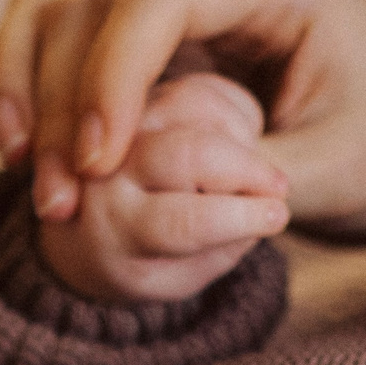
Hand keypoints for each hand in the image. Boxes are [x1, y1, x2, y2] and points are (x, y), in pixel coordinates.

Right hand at [0, 0, 365, 251]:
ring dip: (16, 91)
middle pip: (87, 6)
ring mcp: (167, 15)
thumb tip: (152, 181)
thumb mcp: (343, 168)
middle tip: (58, 199)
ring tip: (19, 173)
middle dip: (57, 102)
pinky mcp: (138, 57)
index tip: (98, 164)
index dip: (108, 76)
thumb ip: (249, 172)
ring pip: (51, 19)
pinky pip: (49, 52)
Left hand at [35, 71, 288, 302]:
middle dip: (246, 169)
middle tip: (278, 188)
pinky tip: (239, 144)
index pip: (179, 221)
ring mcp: (122, 124)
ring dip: (241, 136)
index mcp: (114, 227)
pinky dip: (235, 114)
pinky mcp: (142, 96)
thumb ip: (223, 248)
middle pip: (188, 153)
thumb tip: (269, 204)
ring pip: (195, 106)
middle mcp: (107, 170)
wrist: (87, 228)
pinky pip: (201, 89)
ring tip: (252, 171)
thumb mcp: (177, 275)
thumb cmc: (144, 260)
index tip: (278, 216)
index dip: (238, 217)